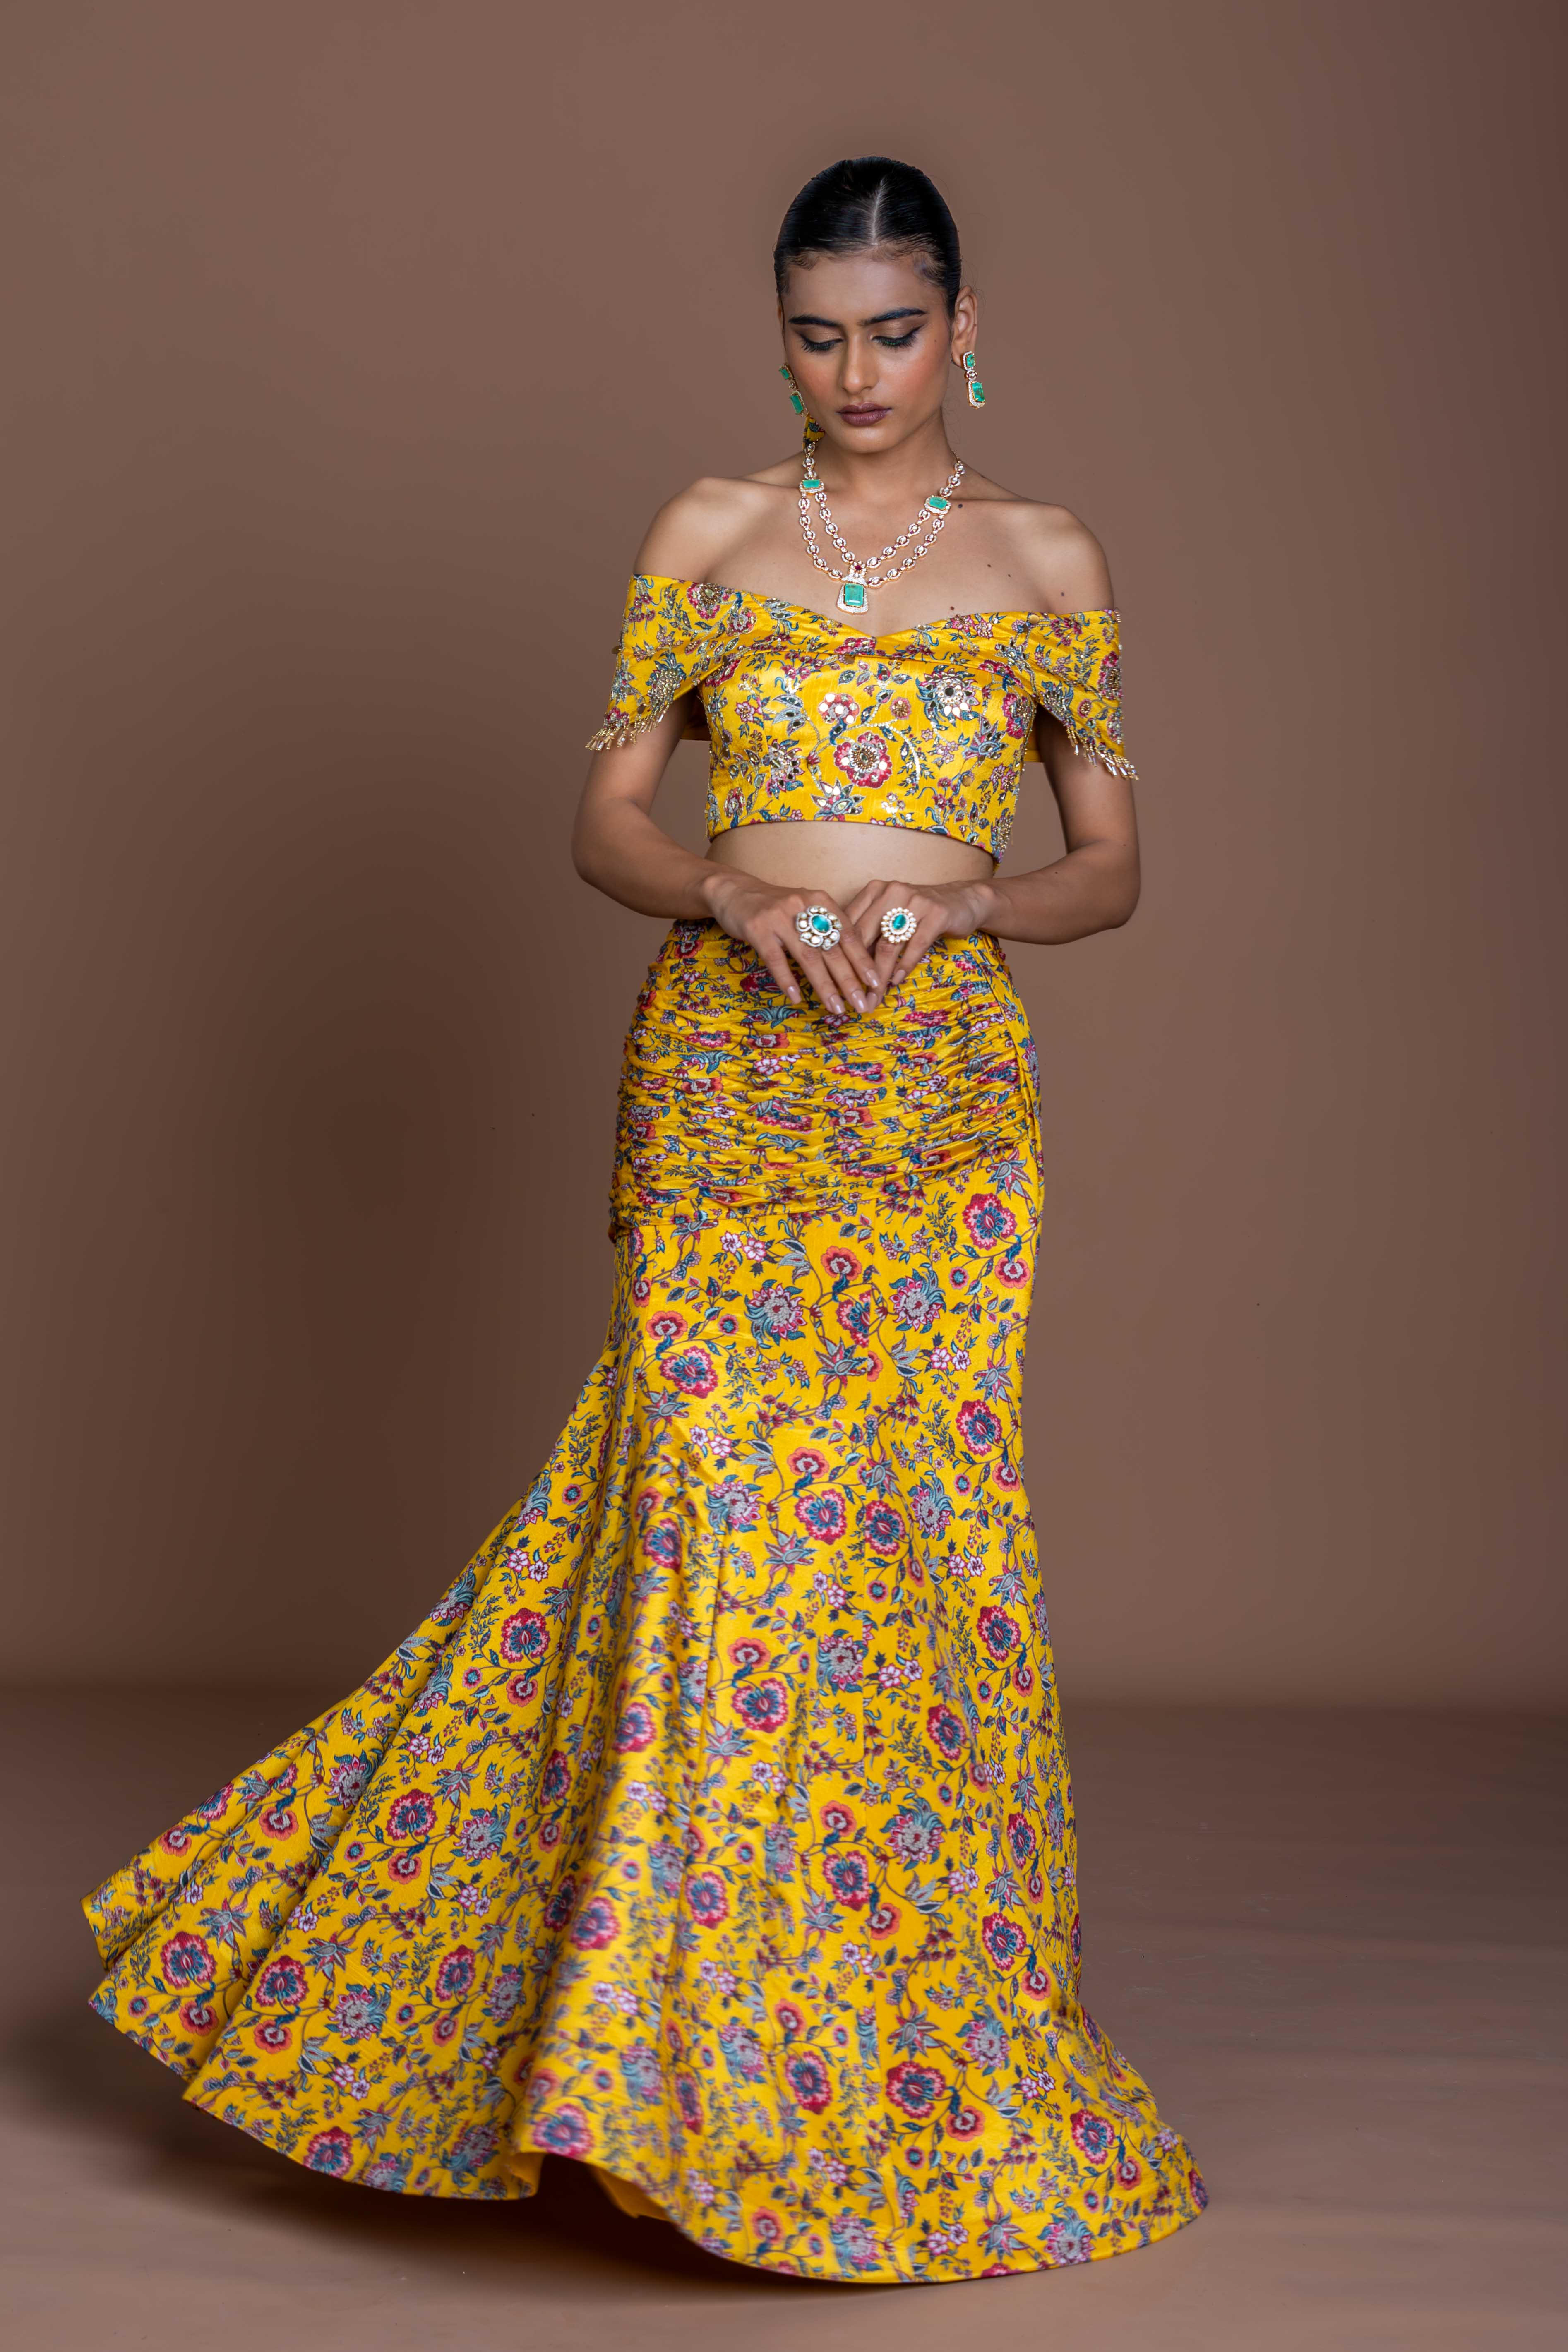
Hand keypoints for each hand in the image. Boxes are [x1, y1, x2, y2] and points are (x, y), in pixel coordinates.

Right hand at [701, 871, 882, 1017]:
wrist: (734, 891)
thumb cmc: (776, 907)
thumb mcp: (805, 909)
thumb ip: (826, 929)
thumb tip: (853, 964)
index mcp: (821, 901)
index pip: (848, 934)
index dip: (863, 960)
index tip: (876, 983)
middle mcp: (803, 906)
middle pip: (832, 949)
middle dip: (849, 980)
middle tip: (861, 1004)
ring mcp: (780, 917)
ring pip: (808, 956)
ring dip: (824, 985)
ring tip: (835, 1007)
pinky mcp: (758, 928)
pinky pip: (776, 959)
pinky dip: (787, 980)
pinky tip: (796, 998)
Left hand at [842, 878, 996, 993]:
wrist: (962, 900)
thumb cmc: (919, 912)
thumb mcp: (890, 914)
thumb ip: (869, 931)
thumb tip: (844, 966)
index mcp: (874, 891)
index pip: (850, 925)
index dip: (840, 955)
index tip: (835, 982)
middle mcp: (891, 892)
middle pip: (866, 937)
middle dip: (857, 972)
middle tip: (852, 998)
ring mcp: (915, 901)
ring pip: (889, 945)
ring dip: (879, 976)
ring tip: (873, 999)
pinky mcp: (936, 913)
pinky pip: (916, 945)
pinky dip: (905, 966)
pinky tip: (897, 981)